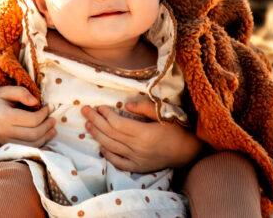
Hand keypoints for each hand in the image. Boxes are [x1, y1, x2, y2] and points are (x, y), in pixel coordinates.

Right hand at [0, 86, 55, 145]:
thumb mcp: (5, 91)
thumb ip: (21, 93)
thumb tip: (36, 102)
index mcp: (4, 116)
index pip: (31, 120)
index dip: (44, 115)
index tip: (48, 108)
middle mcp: (3, 132)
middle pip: (33, 134)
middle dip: (47, 127)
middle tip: (53, 120)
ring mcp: (3, 143)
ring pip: (31, 145)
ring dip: (45, 138)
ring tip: (52, 130)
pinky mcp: (4, 148)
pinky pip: (25, 150)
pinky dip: (38, 146)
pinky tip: (45, 140)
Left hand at [81, 99, 203, 172]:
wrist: (188, 151)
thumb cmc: (177, 129)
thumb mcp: (163, 114)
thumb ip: (145, 108)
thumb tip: (126, 106)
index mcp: (144, 134)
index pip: (118, 124)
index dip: (106, 115)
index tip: (99, 106)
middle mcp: (138, 148)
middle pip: (111, 134)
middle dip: (96, 121)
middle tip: (84, 111)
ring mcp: (137, 159)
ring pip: (112, 147)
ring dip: (98, 135)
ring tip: (88, 125)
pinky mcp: (138, 167)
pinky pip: (119, 162)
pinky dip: (108, 155)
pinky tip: (101, 147)